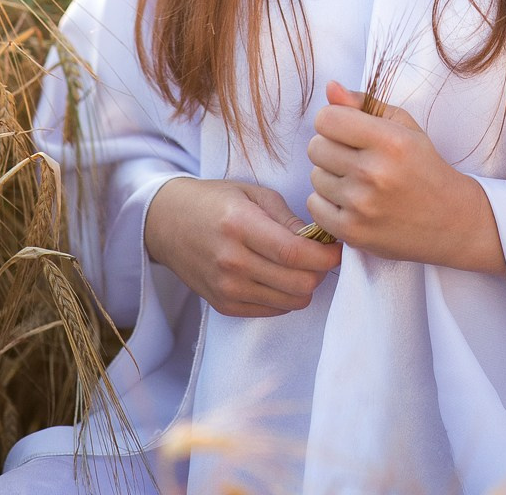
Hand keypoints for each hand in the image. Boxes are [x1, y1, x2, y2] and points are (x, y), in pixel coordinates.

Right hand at [144, 177, 341, 316]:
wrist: (167, 223)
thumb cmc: (214, 201)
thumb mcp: (253, 194)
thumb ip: (286, 218)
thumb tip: (319, 239)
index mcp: (240, 226)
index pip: (295, 254)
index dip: (325, 255)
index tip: (338, 247)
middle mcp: (232, 262)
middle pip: (298, 284)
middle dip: (320, 271)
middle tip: (321, 254)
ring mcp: (226, 288)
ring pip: (290, 303)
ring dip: (305, 285)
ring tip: (301, 264)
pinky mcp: (224, 305)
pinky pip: (272, 311)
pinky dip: (286, 296)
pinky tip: (281, 276)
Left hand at [306, 81, 505, 274]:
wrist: (450, 221)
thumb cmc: (424, 167)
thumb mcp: (405, 127)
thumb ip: (365, 104)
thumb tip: (330, 87)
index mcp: (389, 141)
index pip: (327, 119)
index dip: (334, 121)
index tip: (347, 130)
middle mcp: (374, 172)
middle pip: (315, 147)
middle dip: (331, 148)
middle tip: (355, 157)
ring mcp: (361, 205)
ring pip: (314, 177)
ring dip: (331, 177)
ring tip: (358, 182)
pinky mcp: (352, 232)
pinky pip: (314, 206)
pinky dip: (327, 203)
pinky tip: (351, 202)